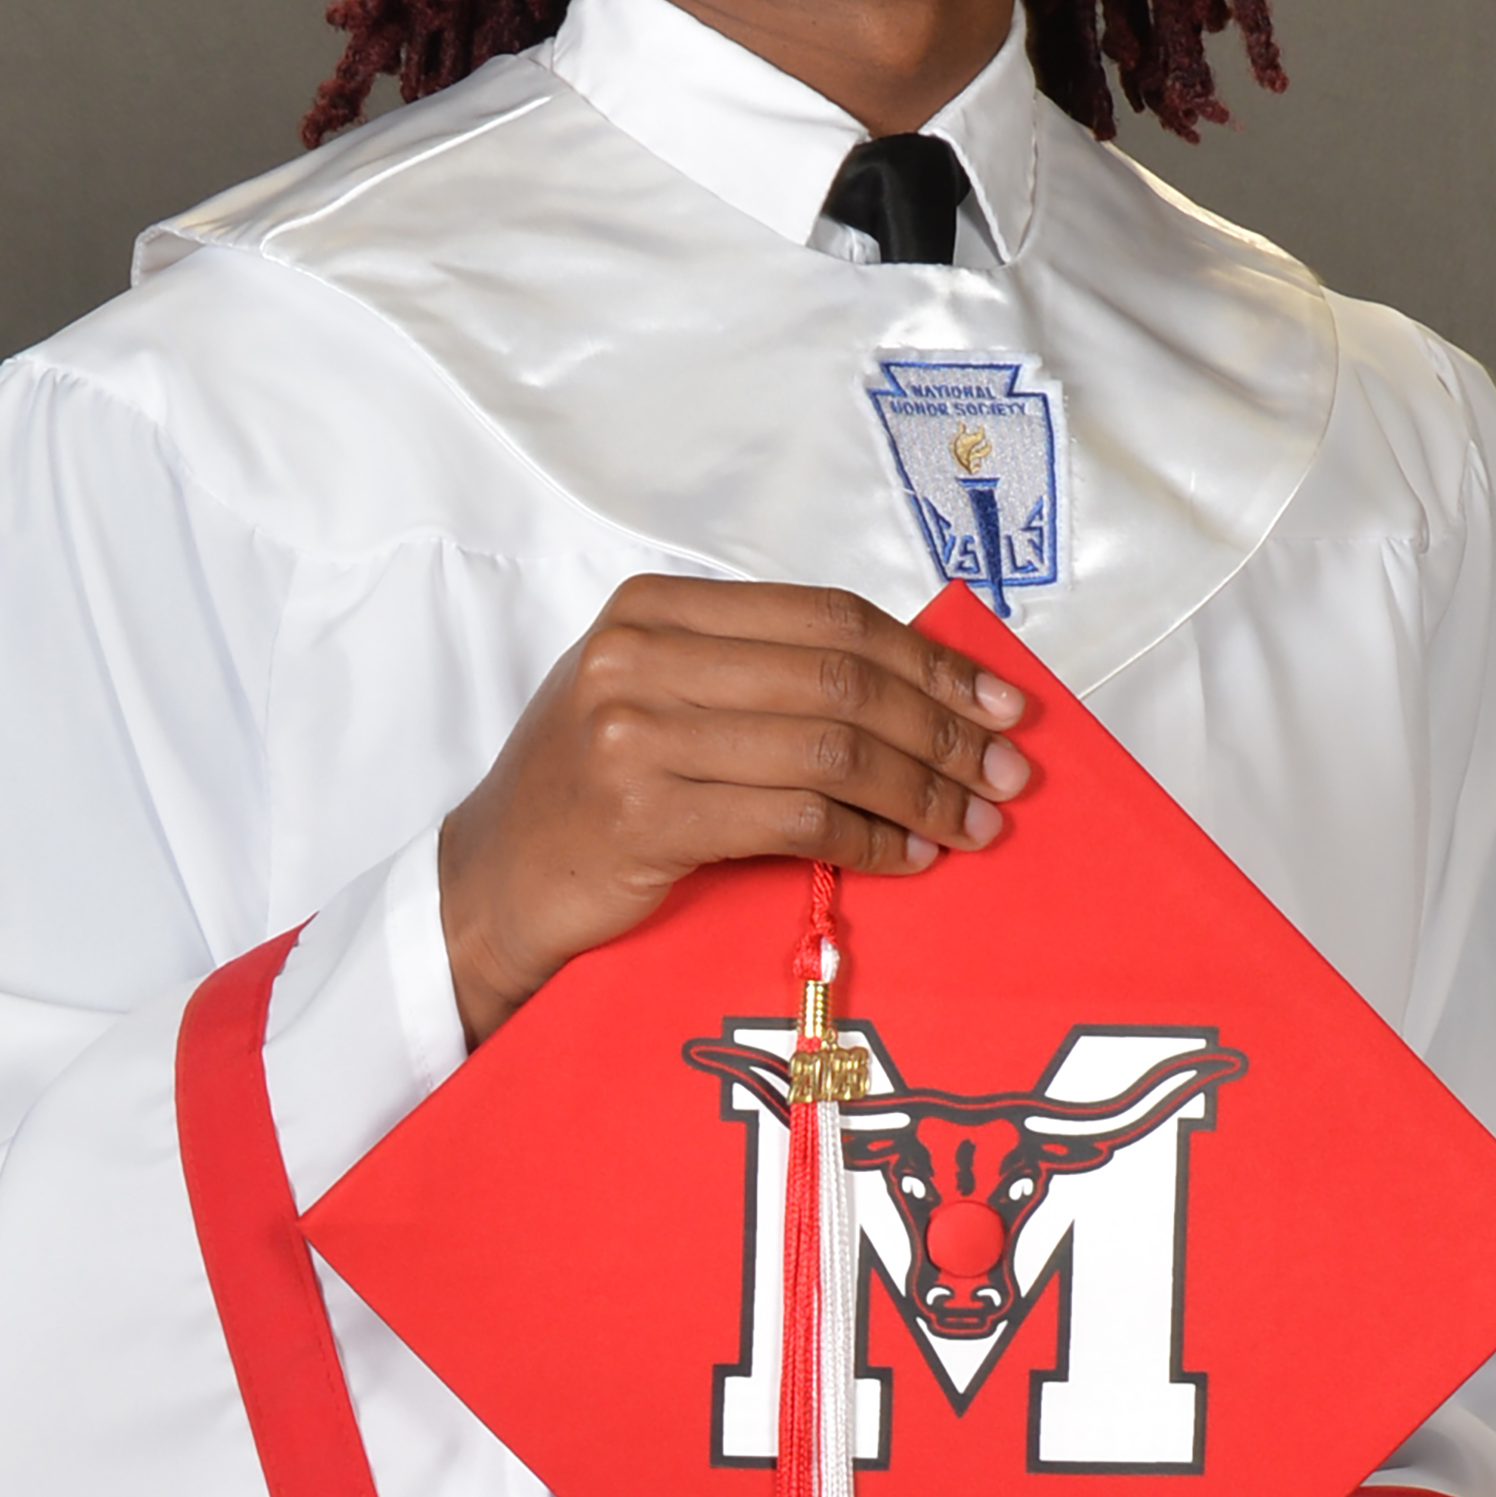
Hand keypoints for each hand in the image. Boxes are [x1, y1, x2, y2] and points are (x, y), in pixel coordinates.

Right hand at [437, 578, 1029, 1043]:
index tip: (997, 698)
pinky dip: (868, 839)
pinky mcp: (641, 816)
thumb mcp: (656, 699)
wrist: (486, 888)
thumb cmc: (585, 795)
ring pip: (827, 747)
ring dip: (920, 789)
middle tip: (1008, 768)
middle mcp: (639, 655)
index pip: (827, 616)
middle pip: (838, 677)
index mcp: (654, 608)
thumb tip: (915, 681)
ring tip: (974, 821)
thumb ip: (758, 675)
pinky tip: (906, 857)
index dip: (927, 657)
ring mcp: (633, 734)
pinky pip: (794, 820)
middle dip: (942, 725)